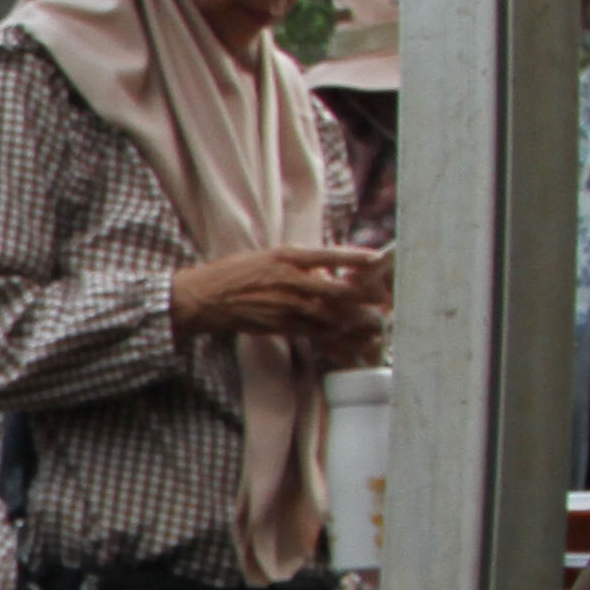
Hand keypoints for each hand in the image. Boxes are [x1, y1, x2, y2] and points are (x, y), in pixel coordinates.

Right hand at [166, 244, 388, 343]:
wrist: (205, 297)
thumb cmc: (233, 273)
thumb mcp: (267, 257)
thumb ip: (297, 263)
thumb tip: (325, 271)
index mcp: (287, 257)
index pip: (330, 255)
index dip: (357, 258)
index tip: (378, 259)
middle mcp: (290, 279)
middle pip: (338, 289)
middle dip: (365, 296)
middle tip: (384, 300)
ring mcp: (286, 304)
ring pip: (330, 314)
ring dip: (354, 320)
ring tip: (372, 323)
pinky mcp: (280, 324)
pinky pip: (314, 331)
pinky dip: (332, 334)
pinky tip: (345, 335)